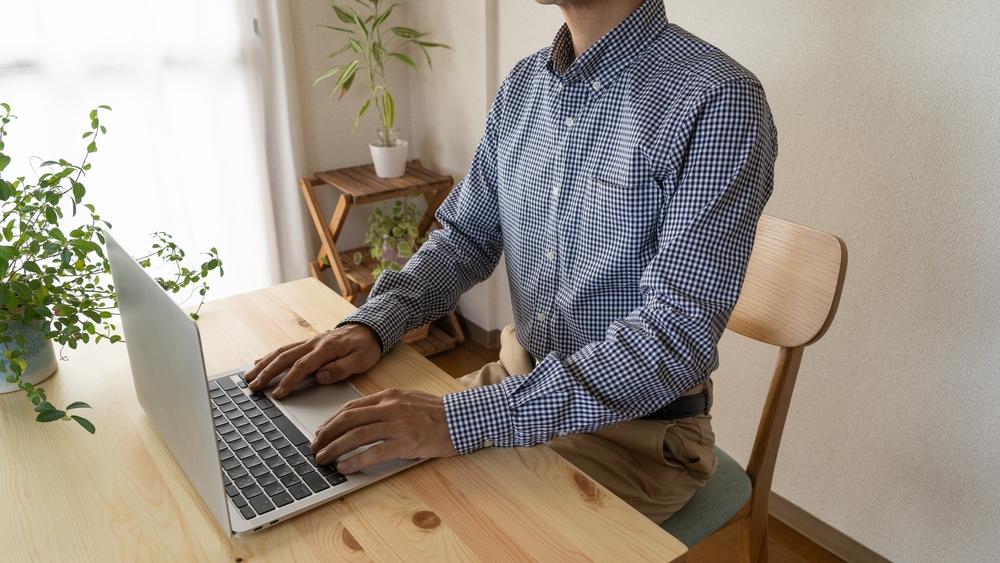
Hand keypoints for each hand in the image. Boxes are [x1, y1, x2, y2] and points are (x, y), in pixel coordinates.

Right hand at [244, 323, 379, 398]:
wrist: (369, 328)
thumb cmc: (366, 346)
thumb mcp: (361, 360)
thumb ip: (341, 369)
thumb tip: (320, 377)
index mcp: (326, 348)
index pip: (302, 366)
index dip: (289, 381)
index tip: (278, 394)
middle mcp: (314, 343)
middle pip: (285, 358)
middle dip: (267, 373)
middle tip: (253, 387)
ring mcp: (309, 341)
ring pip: (281, 352)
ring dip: (264, 364)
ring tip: (249, 377)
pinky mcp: (308, 343)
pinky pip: (285, 348)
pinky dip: (270, 356)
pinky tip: (259, 361)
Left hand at [311, 388, 457, 473]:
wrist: (463, 418)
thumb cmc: (438, 412)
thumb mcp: (409, 400)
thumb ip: (386, 406)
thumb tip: (362, 419)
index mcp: (389, 396)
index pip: (351, 407)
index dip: (331, 421)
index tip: (321, 432)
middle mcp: (390, 407)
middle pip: (348, 420)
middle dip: (326, 434)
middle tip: (315, 447)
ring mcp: (398, 424)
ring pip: (356, 435)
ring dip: (335, 448)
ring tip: (323, 459)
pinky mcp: (407, 442)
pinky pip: (374, 452)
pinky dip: (356, 460)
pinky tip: (345, 468)